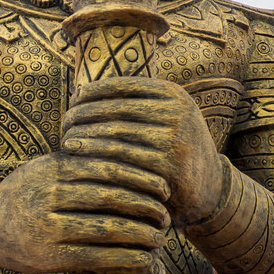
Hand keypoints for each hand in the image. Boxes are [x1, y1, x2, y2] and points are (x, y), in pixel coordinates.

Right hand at [0, 151, 168, 273]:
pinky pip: (96, 257)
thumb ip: (78, 159)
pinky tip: (144, 260)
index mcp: (53, 167)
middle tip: (166, 212)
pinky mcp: (50, 257)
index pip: (106, 167)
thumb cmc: (28, 193)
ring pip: (107, 228)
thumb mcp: (45, 167)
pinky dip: (125, 259)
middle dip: (145, 205)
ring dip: (141, 234)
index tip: (163, 184)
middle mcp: (49, 194)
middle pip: (110, 197)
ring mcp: (48, 226)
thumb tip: (129, 149)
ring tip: (160, 237)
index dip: (140, 176)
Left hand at [62, 77, 224, 226]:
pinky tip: (80, 161)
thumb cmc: (173, 147)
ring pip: (115, 134)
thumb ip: (134, 102)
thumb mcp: (165, 116)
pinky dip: (96, 158)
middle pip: (114, 109)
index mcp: (172, 93)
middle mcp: (176, 112)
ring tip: (66, 141)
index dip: (91, 92)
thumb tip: (79, 92)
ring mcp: (175, 139)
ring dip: (85, 137)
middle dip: (83, 115)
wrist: (210, 188)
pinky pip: (122, 160)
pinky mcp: (168, 167)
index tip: (72, 101)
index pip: (119, 85)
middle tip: (64, 124)